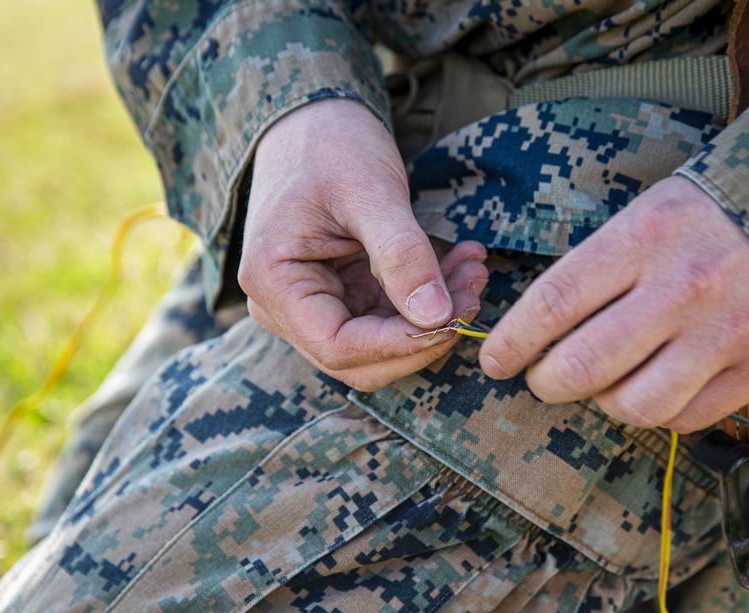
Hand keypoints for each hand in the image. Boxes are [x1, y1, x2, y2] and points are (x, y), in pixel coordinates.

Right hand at [238, 99, 487, 390]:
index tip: (454, 319)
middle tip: (474, 290)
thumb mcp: (370, 193)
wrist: (314, 118)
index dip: (400, 344)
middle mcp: (285, 307)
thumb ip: (402, 256)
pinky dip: (426, 298)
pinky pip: (388, 317)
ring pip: (381, 341)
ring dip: (433, 316)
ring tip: (473, 267)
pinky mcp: (341, 295)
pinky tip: (459, 263)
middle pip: (361, 358)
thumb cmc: (331, 145)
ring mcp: (313, 304)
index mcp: (274, 284)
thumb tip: (438, 318)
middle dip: (423, 335)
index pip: (339, 347)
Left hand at [478, 176, 748, 431]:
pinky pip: (684, 418)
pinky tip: (655, 385)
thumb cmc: (720, 209)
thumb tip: (544, 329)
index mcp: (643, 239)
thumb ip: (600, 268)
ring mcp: (722, 336)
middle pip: (581, 368)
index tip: (494, 360)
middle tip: (542, 378)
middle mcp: (680, 290)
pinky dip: (657, 411)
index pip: (552, 304)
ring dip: (602, 403)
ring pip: (631, 407)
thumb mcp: (650, 211)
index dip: (511, 342)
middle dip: (545, 383)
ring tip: (604, 383)